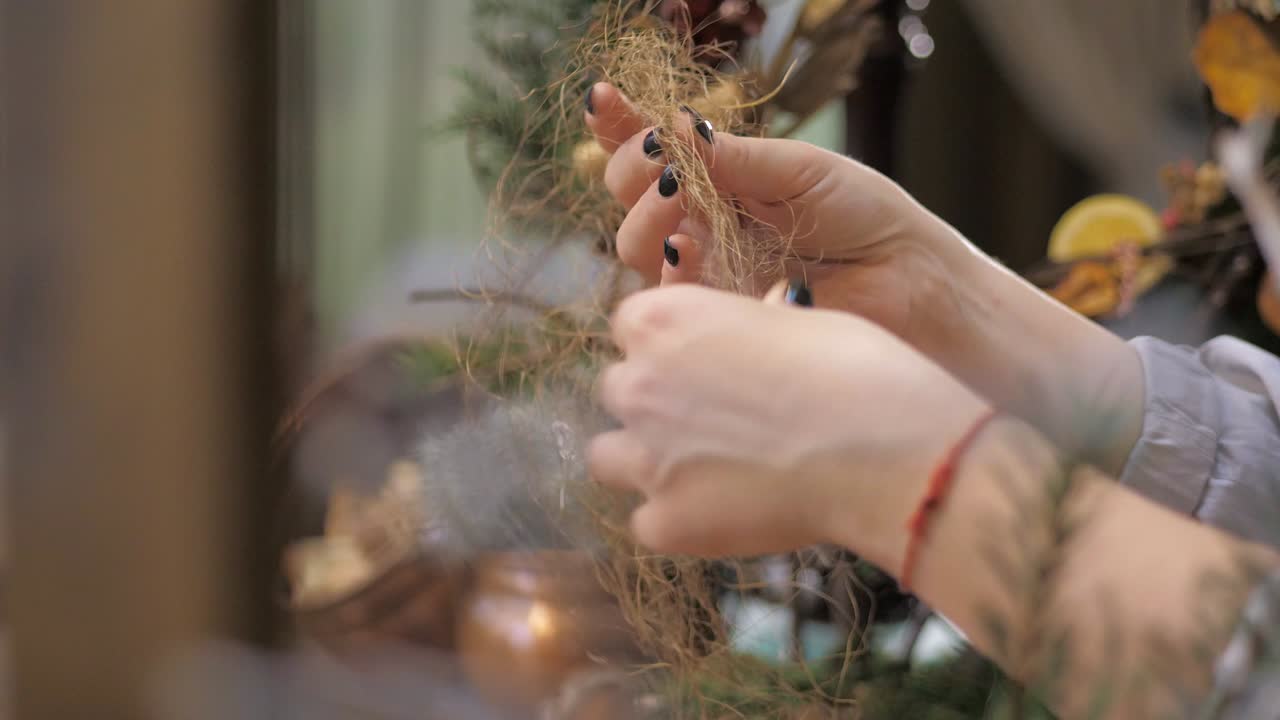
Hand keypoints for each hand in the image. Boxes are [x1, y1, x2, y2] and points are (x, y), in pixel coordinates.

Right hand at [585, 82, 958, 344]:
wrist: (909, 282)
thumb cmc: (867, 218)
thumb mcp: (801, 170)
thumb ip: (735, 157)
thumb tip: (674, 126)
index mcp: (722, 180)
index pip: (655, 152)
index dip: (620, 126)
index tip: (602, 97)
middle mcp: (703, 224)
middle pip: (629, 199)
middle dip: (630, 172)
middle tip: (657, 163)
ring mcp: (707, 271)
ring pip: (636, 247)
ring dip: (644, 218)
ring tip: (677, 201)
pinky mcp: (717, 315)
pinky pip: (669, 296)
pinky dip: (668, 269)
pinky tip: (685, 249)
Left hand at [586, 283, 989, 560]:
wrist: (881, 450)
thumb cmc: (854, 370)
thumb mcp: (789, 319)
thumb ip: (736, 332)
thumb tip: (738, 348)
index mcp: (662, 320)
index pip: (630, 327)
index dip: (668, 347)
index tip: (705, 363)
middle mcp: (638, 383)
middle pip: (619, 391)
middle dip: (656, 403)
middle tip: (714, 420)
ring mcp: (646, 458)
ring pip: (609, 458)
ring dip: (646, 461)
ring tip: (707, 472)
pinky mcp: (664, 523)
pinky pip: (647, 522)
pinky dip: (678, 521)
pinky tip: (727, 514)